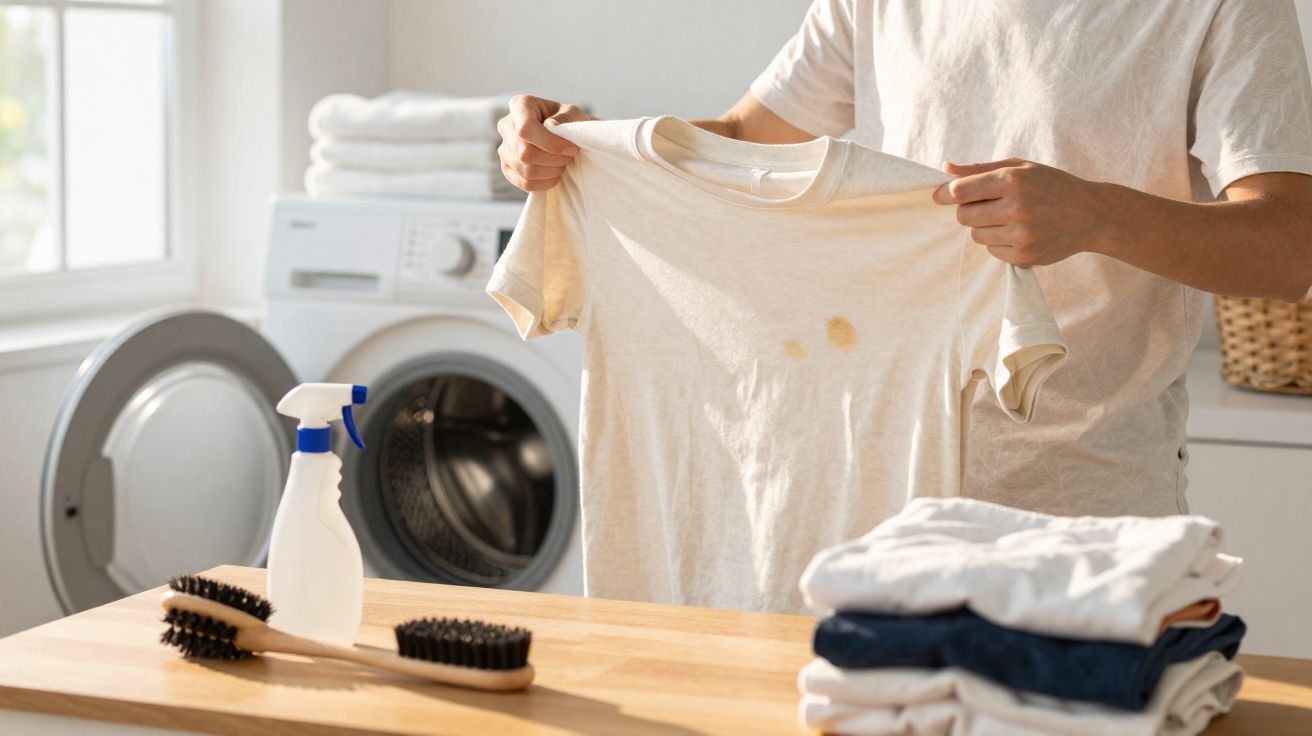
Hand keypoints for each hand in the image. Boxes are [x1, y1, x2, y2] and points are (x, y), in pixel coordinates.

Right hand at [496, 95, 593, 191]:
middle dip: (554, 159)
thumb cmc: (570, 122)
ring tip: (563, 163)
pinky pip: (525, 183)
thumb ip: (566, 118)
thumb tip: (551, 125)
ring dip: (552, 171)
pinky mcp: (507, 168)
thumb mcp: (574, 114)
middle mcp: (506, 125)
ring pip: (526, 170)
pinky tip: (555, 174)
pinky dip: (545, 183)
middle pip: (525, 153)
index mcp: (520, 105)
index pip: (525, 129)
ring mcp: (503, 148)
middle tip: (569, 156)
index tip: (572, 148)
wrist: (564, 137)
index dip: (550, 143)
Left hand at [931, 158, 1112, 266]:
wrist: (1091, 214)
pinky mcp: (1025, 256)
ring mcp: (1022, 235)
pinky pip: (992, 251)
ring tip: (1008, 218)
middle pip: (964, 216)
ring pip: (976, 235)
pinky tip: (1020, 232)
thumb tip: (945, 169)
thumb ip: (980, 168)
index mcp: (1013, 180)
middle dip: (968, 211)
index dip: (945, 194)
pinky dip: (999, 243)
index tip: (940, 196)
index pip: (961, 191)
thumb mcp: (1020, 167)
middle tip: (987, 205)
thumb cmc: (1051, 185)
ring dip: (985, 227)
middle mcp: (1017, 208)